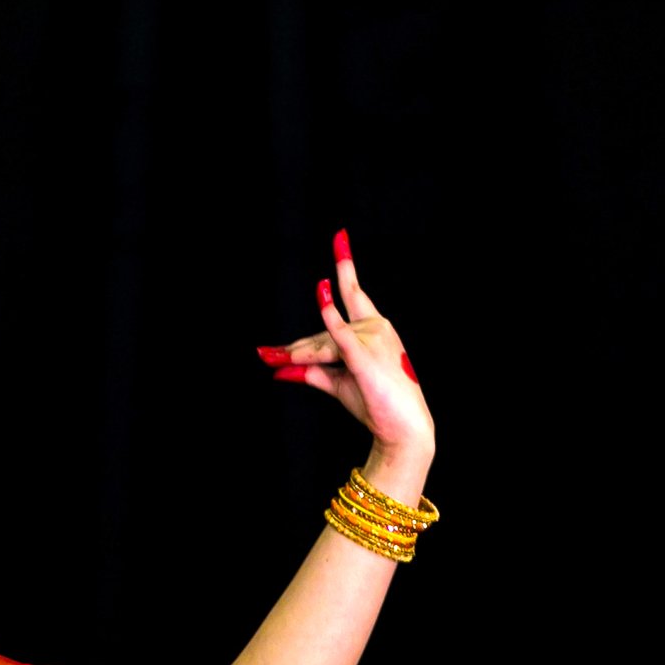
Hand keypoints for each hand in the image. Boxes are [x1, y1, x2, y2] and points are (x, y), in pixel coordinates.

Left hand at [257, 229, 434, 468]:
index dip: (343, 265)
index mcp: (373, 326)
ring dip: (299, 357)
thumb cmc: (374, 403)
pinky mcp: (364, 356)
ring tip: (270, 359)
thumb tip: (279, 369)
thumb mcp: (338, 382)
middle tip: (264, 355)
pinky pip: (339, 336)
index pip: (351, 293)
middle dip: (295, 348)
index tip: (340, 237)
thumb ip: (311, 371)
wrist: (400, 427)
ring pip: (321, 344)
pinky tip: (323, 291)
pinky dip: (330, 318)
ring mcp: (372, 339)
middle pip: (322, 331)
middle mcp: (375, 326)